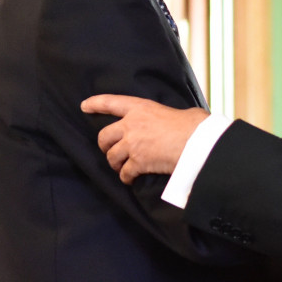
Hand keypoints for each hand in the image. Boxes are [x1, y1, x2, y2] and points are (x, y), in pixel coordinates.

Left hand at [80, 95, 207, 183]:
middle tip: (110, 151)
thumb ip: (171, 116)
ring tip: (122, 168)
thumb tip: (186, 119)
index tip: (84, 106)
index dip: (95, 104)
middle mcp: (131, 124)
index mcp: (141, 107)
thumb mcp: (179, 111)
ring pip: (111, 157)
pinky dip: (126, 178)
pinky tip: (131, 179)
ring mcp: (132, 144)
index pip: (111, 102)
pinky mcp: (137, 162)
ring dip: (115, 164)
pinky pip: (124, 173)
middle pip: (104, 136)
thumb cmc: (194, 126)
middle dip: (105, 145)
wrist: (197, 142)